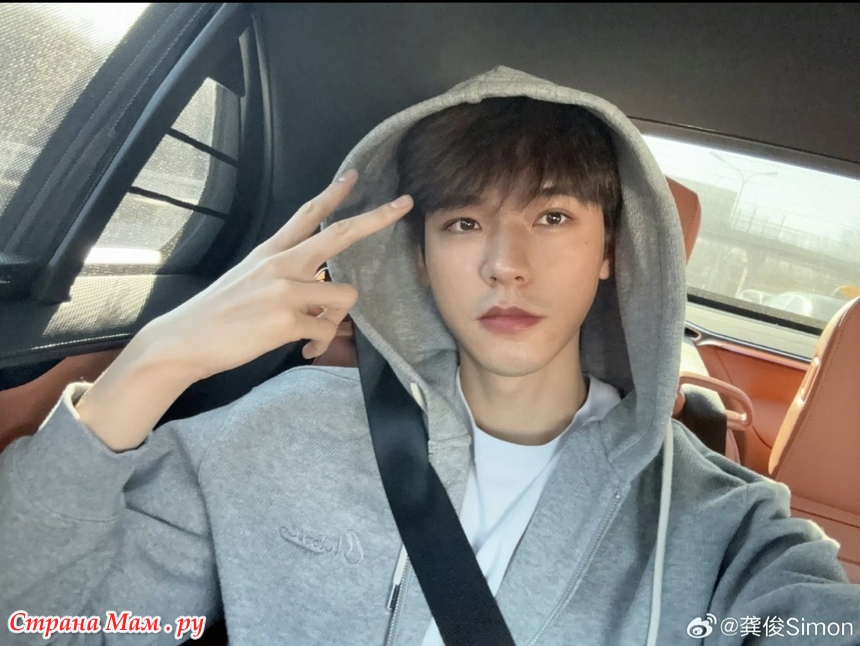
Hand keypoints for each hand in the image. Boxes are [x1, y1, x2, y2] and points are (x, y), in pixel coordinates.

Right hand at [143, 170, 412, 381]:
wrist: (183, 340)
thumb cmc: (218, 315)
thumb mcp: (249, 281)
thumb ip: (287, 279)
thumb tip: (322, 294)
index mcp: (270, 252)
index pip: (307, 214)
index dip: (334, 194)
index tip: (355, 175)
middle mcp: (281, 264)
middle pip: (340, 234)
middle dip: (377, 218)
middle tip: (404, 204)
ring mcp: (285, 290)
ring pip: (346, 296)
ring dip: (337, 319)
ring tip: (314, 334)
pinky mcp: (286, 319)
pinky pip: (327, 332)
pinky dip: (319, 346)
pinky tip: (302, 351)